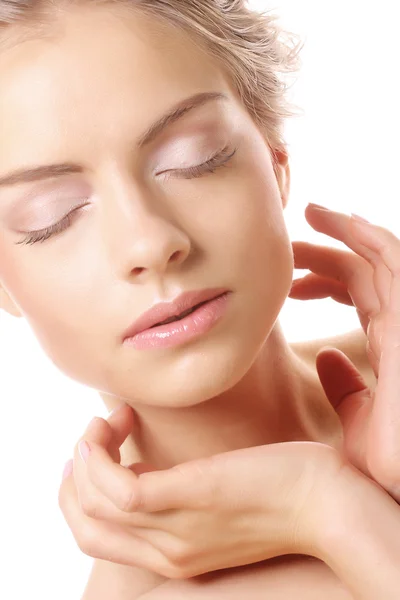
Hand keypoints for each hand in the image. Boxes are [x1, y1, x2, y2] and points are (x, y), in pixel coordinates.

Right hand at [58, 406, 343, 577]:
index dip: (79, 493)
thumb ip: (184, 493)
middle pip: (84, 525)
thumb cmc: (279, 489)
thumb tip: (155, 461)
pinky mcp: (191, 496)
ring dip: (86, 453)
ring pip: (93, 504)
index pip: (96, 537)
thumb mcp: (220, 501)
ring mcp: (177, 527)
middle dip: (73, 475)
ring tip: (111, 420)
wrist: (327, 501)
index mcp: (172, 554)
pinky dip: (100, 453)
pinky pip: (119, 488)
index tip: (95, 452)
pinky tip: (119, 420)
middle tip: (94, 434)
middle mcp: (167, 550)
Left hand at [289, 203, 399, 500]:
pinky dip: (368, 235)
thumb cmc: (391, 463)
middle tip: (289, 248)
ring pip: (380, 257)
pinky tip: (336, 220)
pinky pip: (393, 260)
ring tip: (310, 214)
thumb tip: (325, 358)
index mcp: (391, 346)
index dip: (327, 282)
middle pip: (365, 273)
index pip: (360, 298)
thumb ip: (345, 387)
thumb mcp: (359, 417)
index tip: (291, 283)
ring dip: (345, 231)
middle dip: (327, 255)